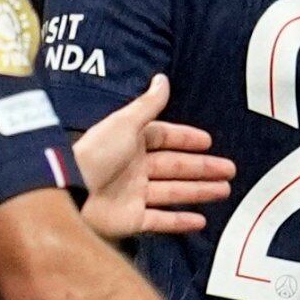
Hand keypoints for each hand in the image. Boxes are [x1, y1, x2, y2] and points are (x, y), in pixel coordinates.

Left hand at [74, 74, 234, 242]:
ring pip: (174, 193)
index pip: (165, 138)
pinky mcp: (131, 220)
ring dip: (199, 191)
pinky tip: (201, 220)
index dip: (186, 139)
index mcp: (131, 143)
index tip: (208, 142)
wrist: (69, 190)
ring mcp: (133, 195)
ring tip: (224, 190)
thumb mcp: (124, 122)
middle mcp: (134, 168)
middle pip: (176, 167)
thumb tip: (162, 79)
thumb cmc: (95, 153)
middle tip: (230, 170)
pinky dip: (181, 221)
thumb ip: (148, 104)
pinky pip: (161, 220)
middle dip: (203, 168)